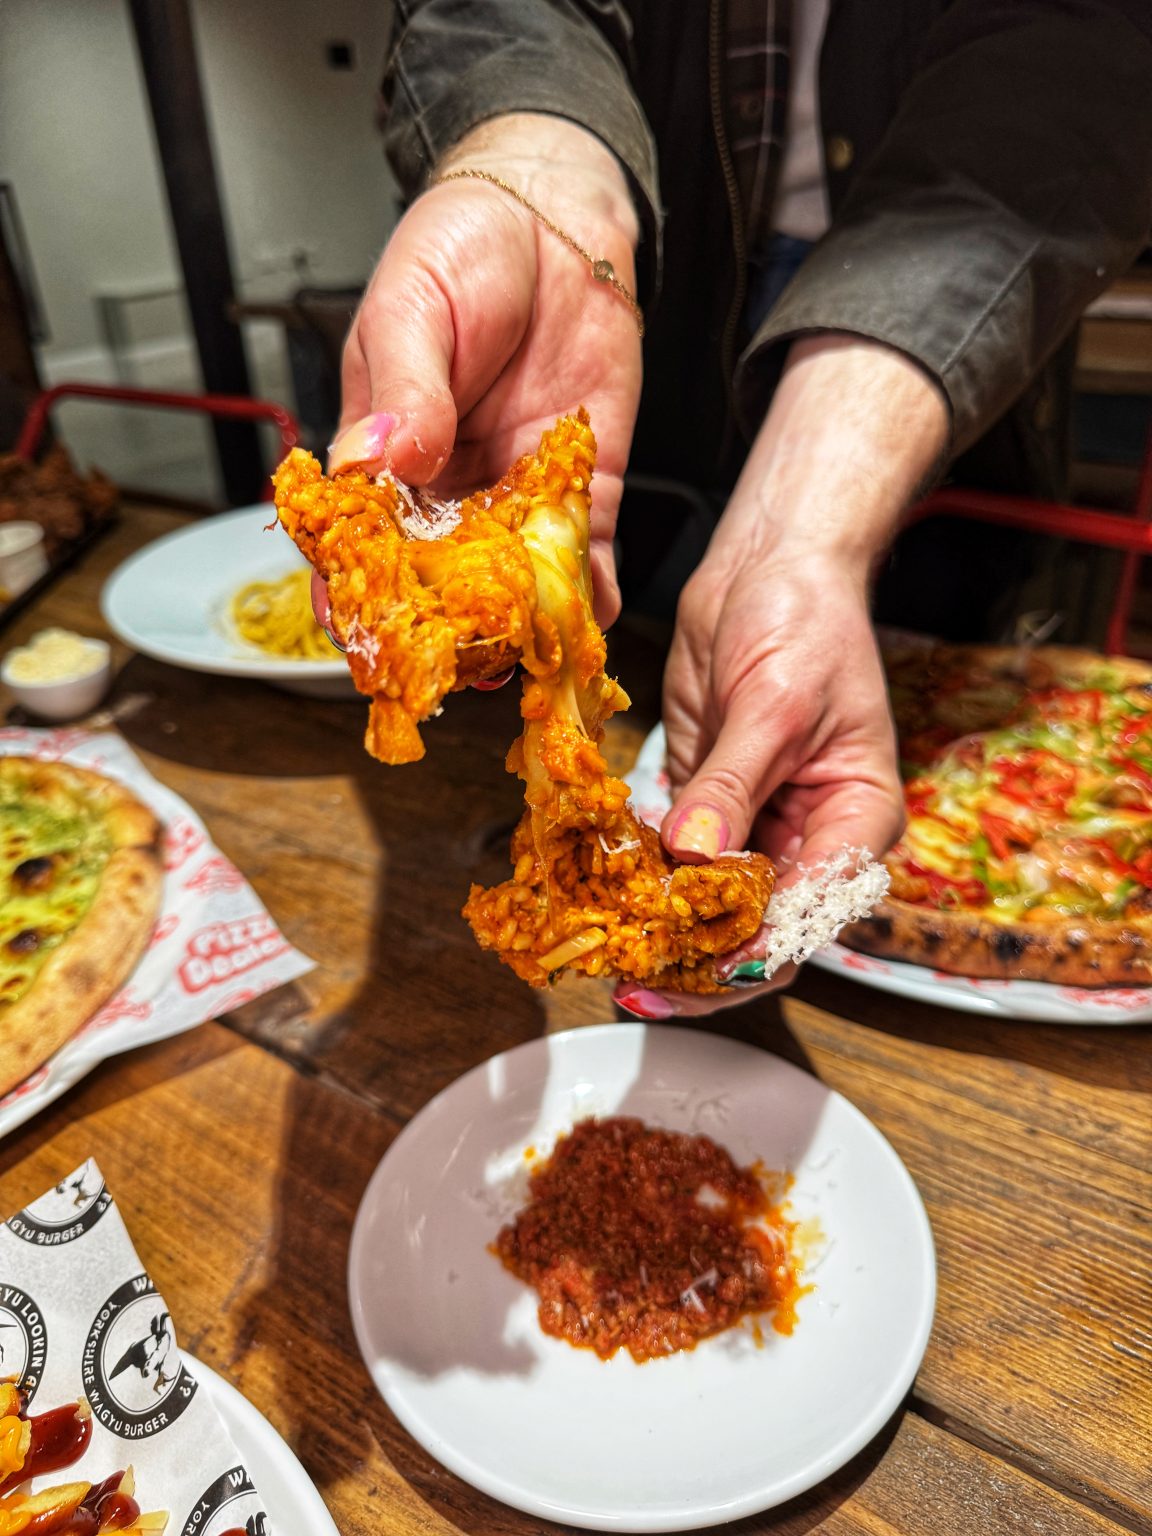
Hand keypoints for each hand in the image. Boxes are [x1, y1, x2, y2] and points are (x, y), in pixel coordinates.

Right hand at [321, 113, 642, 629]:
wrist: (557, 216)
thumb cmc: (463, 249)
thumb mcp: (413, 310)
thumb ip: (402, 390)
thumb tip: (381, 458)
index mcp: (385, 455)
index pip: (359, 542)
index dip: (357, 593)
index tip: (363, 636)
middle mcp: (446, 490)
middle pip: (436, 582)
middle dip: (444, 628)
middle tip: (458, 660)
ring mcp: (514, 496)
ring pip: (508, 583)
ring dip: (517, 623)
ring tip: (524, 653)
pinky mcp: (580, 489)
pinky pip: (582, 556)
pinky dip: (587, 593)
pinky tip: (586, 617)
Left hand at [614, 334, 949, 1017]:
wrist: (772, 566)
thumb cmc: (803, 620)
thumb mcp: (774, 703)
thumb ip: (733, 784)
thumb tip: (695, 856)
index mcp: (855, 824)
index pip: (807, 914)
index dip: (751, 954)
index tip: (695, 970)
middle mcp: (809, 840)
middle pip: (758, 930)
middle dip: (699, 962)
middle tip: (635, 982)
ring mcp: (756, 827)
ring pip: (711, 908)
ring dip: (663, 931)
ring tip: (608, 954)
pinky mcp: (709, 806)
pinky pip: (675, 862)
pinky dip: (643, 882)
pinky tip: (604, 899)